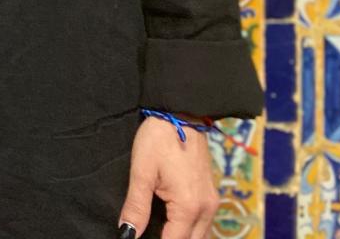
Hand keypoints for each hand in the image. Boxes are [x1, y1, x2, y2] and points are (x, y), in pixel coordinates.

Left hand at [117, 117, 218, 238]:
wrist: (181, 113)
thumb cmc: (158, 139)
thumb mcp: (141, 172)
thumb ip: (136, 206)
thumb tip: (128, 233)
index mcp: (189, 207)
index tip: (138, 238)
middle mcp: (206, 210)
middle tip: (147, 234)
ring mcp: (211, 202)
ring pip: (200, 235)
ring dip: (181, 236)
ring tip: (157, 230)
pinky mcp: (211, 195)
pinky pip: (202, 223)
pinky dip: (188, 229)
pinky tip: (171, 223)